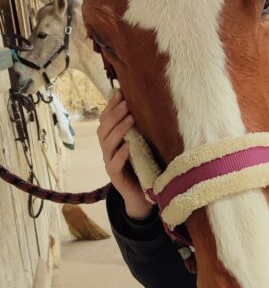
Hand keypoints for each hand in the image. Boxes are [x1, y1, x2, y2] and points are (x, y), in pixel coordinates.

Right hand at [97, 90, 152, 220]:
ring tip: (130, 119)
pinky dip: (121, 154)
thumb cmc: (141, 165)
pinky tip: (128, 146)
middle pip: (104, 129)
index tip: (120, 92)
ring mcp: (109, 163)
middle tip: (127, 104)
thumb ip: (138, 129)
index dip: (110, 106)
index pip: (105, 120)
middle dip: (115, 115)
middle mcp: (107, 150)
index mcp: (111, 141)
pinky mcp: (115, 177)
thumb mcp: (140, 144)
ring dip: (119, 130)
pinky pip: (114, 164)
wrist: (140, 195)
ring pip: (107, 144)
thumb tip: (147, 105)